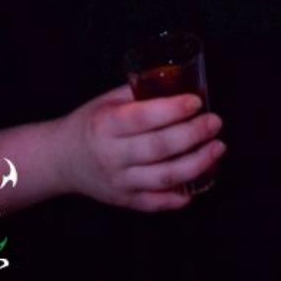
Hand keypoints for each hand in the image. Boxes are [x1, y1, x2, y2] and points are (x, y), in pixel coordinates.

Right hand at [56, 84, 224, 209]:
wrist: (62, 160)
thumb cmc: (91, 123)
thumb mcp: (108, 100)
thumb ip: (140, 91)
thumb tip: (179, 77)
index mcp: (105, 125)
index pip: (143, 117)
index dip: (173, 109)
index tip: (197, 101)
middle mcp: (111, 156)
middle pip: (159, 148)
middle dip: (193, 134)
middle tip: (215, 122)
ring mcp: (119, 182)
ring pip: (164, 177)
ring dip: (197, 163)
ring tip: (218, 147)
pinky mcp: (125, 202)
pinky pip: (158, 202)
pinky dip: (182, 195)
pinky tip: (202, 179)